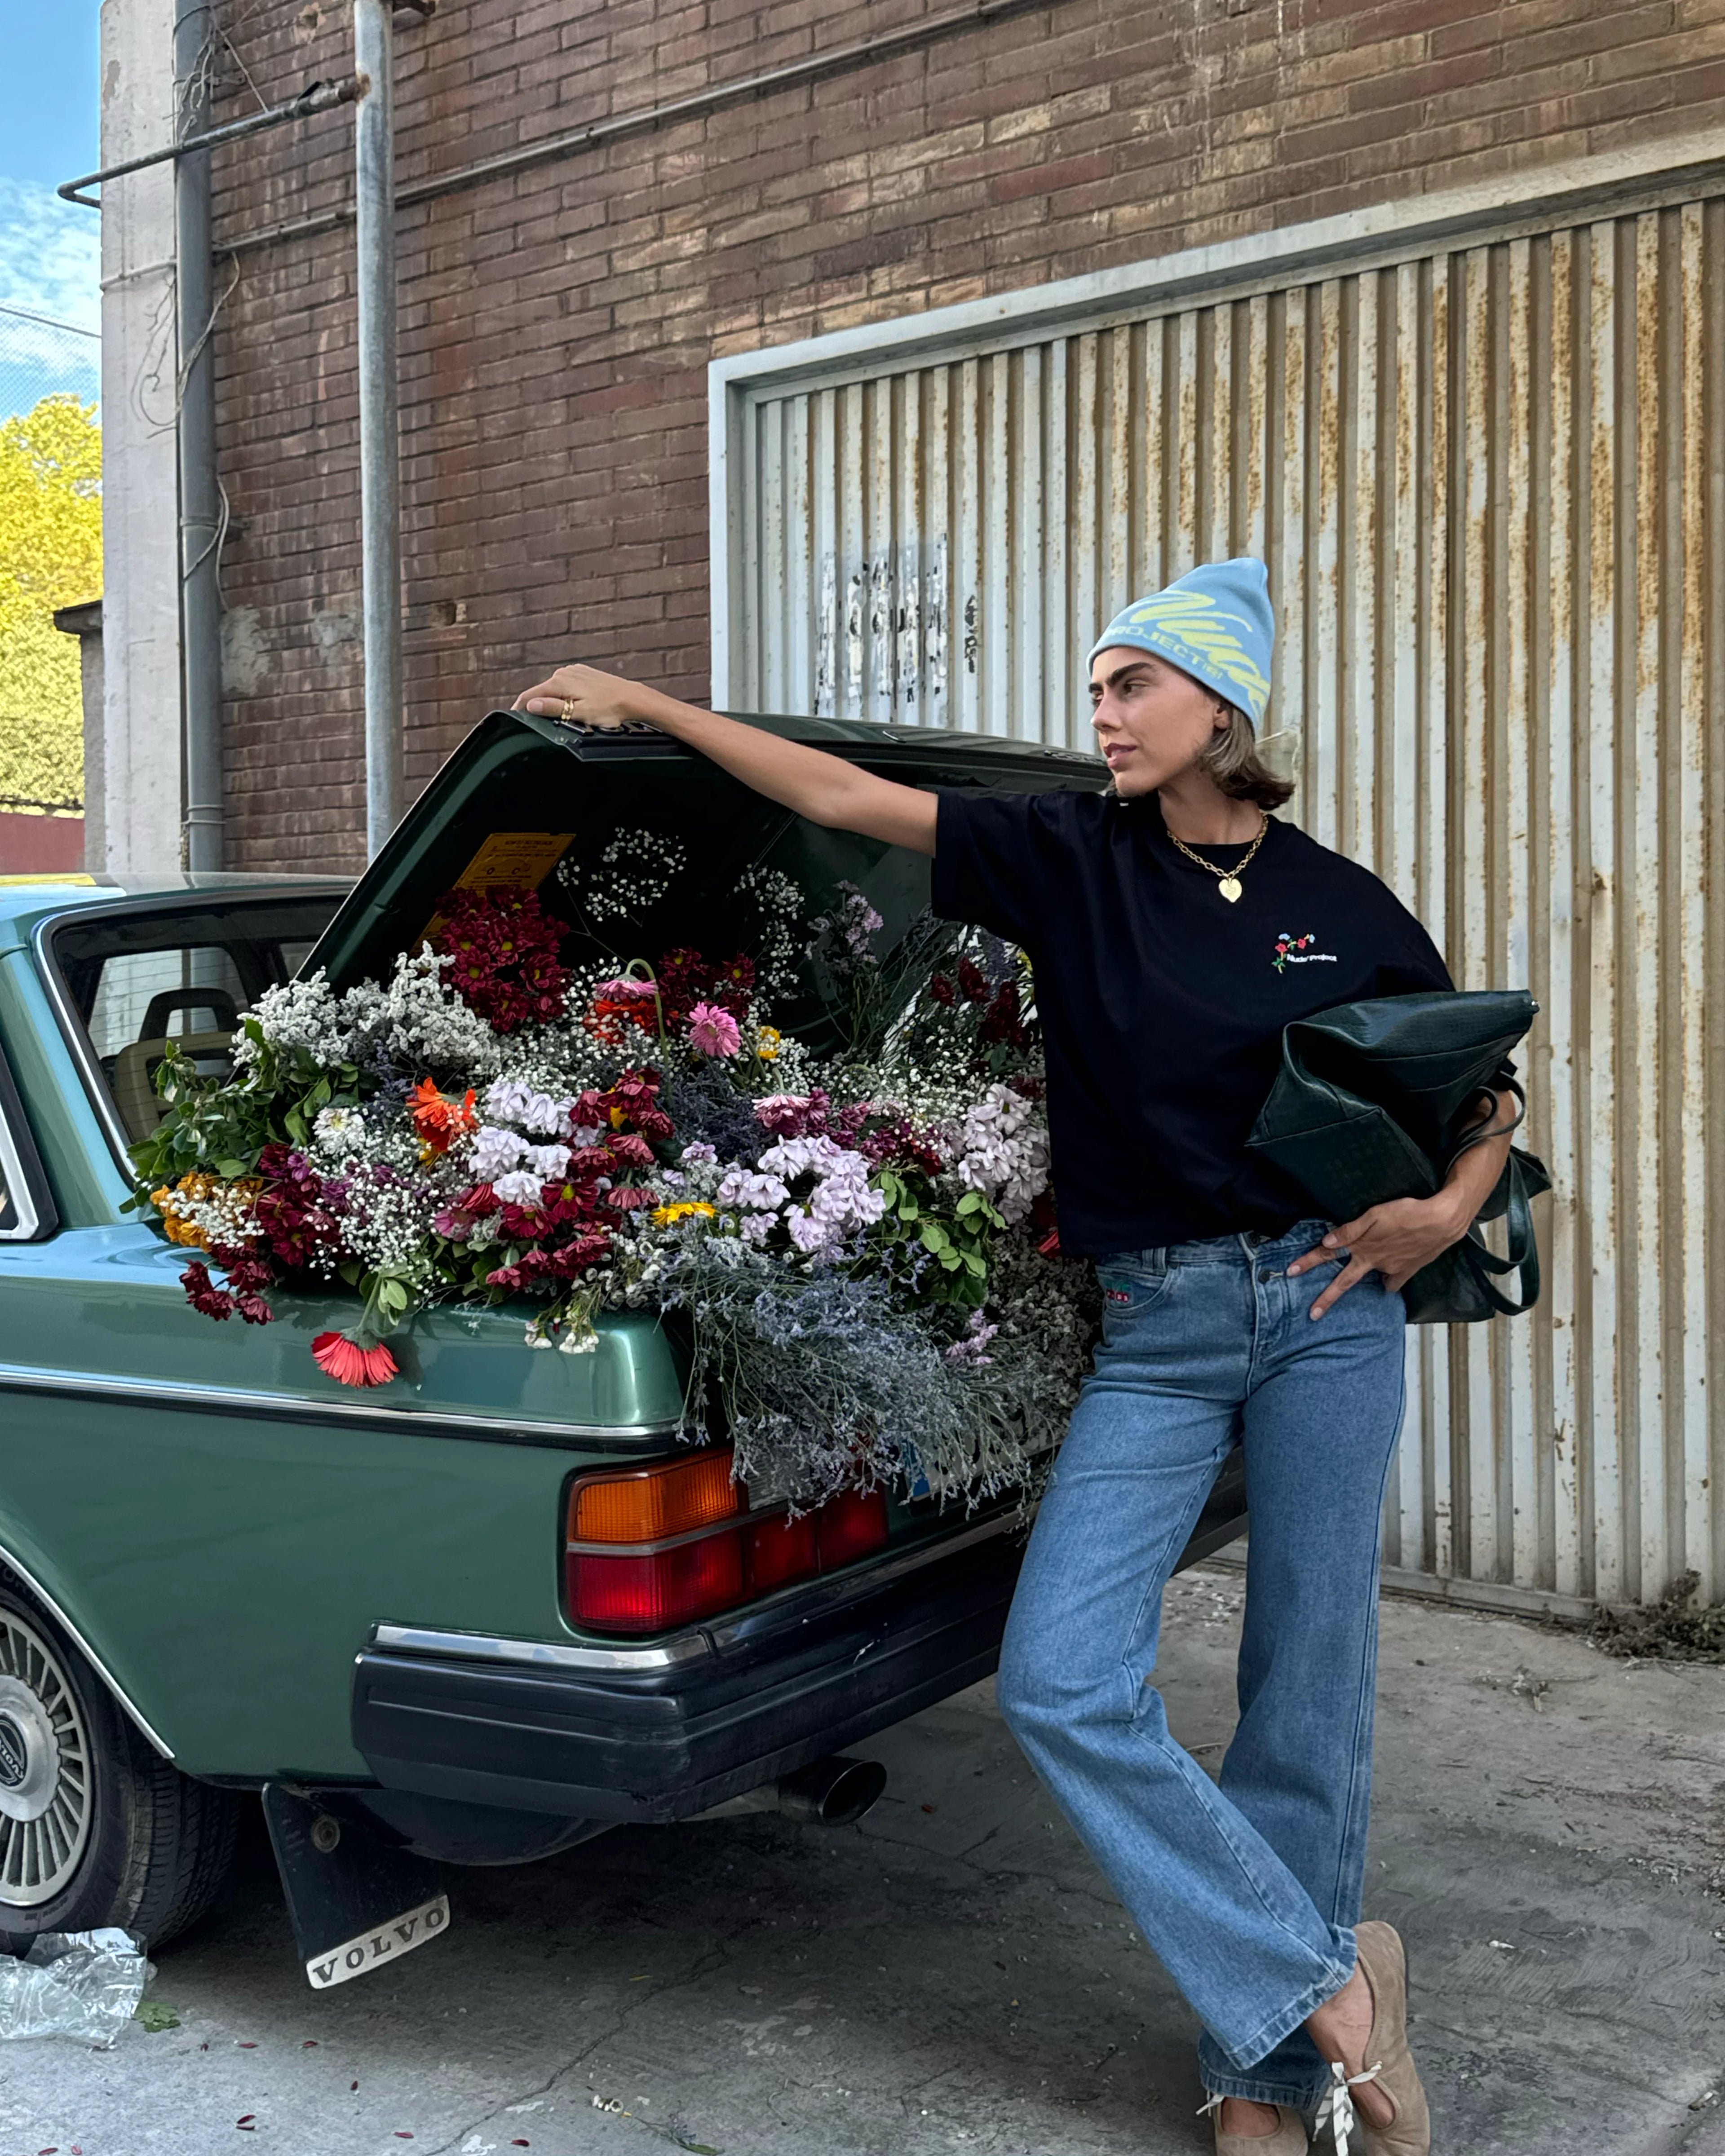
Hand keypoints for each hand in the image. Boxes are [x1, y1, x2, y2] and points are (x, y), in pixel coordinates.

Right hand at [512, 662, 660, 729]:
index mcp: (559, 681)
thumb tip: (531, 705)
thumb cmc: (609, 708)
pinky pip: (566, 686)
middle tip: (534, 722)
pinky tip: (571, 705)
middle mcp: (564, 673)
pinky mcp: (583, 674)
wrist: (632, 698)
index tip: (513, 717)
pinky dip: (564, 695)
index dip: (519, 707)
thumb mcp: (579, 713)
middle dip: (537, 705)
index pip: (530, 695)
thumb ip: (553, 708)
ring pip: (554, 689)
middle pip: (542, 692)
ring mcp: (574, 672)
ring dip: (552, 700)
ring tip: (555, 716)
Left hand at [1287, 1193, 1467, 1318]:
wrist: (1442, 1221)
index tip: (1290, 1271)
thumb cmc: (1407, 1212)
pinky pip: (1393, 1282)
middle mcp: (1373, 1261)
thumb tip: (1327, 1241)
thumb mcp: (1375, 1214)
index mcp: (1361, 1246)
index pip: (1328, 1255)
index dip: (1308, 1262)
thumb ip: (1350, 1230)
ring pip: (1371, 1280)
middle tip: (1313, 1314)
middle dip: (1327, 1298)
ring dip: (1363, 1281)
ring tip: (1358, 1281)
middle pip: (1344, 1282)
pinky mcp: (1407, 1271)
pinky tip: (1385, 1277)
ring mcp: (1390, 1268)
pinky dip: (1388, 1280)